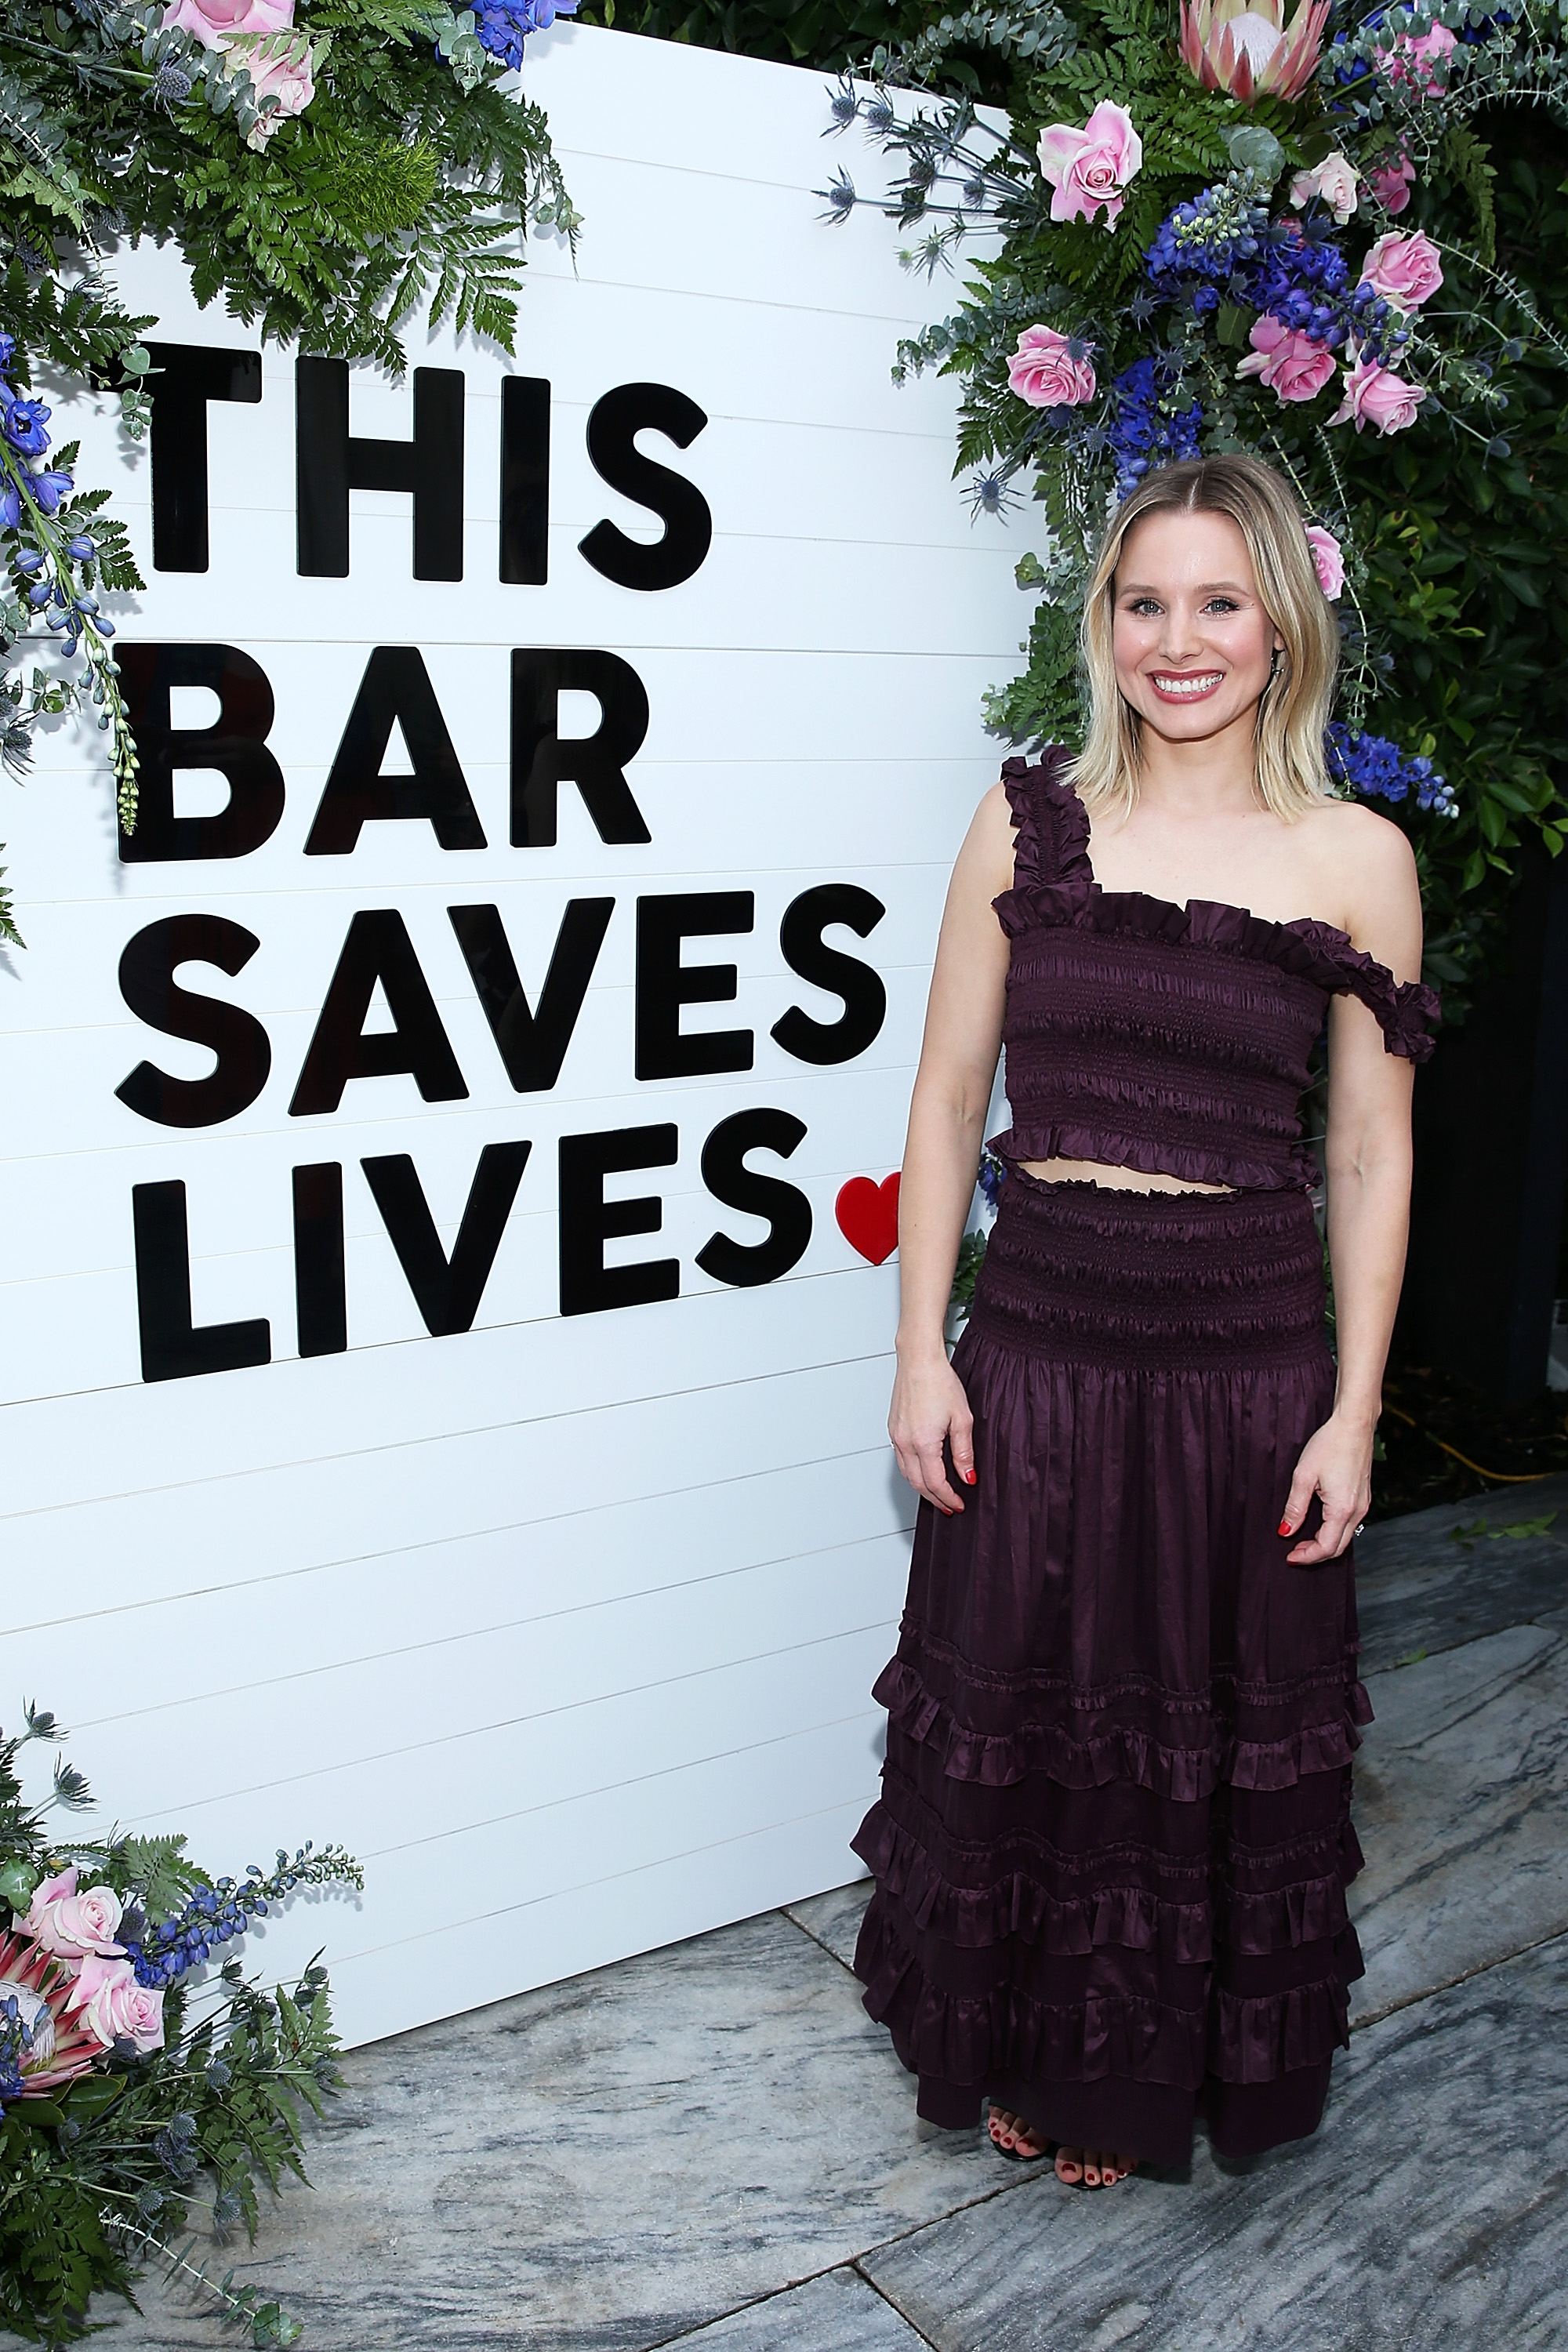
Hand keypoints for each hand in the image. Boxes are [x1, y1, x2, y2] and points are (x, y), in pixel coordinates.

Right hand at [889, 1349, 974, 1515]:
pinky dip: (913, 1472)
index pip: (936, 1483)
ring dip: (923, 1488)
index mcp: (923, 1442)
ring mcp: (896, 1436)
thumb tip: (967, 1477)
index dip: (949, 1498)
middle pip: (918, 1484)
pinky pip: (901, 1460)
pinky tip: (924, 1471)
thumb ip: (964, 1452)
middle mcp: (905, 1442)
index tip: (959, 1504)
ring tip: (938, 1494)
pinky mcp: (894, 1429)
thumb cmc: (939, 1382)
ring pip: (907, 1474)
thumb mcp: (962, 1419)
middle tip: (949, 1506)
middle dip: (935, 1499)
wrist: (918, 1360)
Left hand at [1279, 1411, 1372, 1563]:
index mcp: (1342, 1509)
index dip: (1306, 1557)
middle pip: (1338, 1547)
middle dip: (1315, 1554)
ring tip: (1302, 1538)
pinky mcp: (1363, 1498)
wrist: (1354, 1425)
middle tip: (1294, 1551)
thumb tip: (1286, 1530)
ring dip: (1324, 1543)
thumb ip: (1295, 1507)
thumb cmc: (1329, 1445)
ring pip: (1345, 1537)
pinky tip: (1318, 1523)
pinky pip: (1349, 1524)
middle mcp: (1358, 1511)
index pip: (1326, 1547)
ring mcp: (1363, 1505)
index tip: (1289, 1557)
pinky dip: (1333, 1531)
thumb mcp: (1303, 1476)